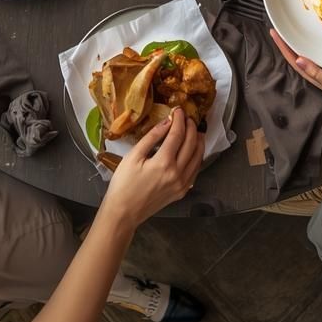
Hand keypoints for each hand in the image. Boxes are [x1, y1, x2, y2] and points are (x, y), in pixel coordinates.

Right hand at [101, 109, 204, 230]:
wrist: (123, 213)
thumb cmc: (123, 184)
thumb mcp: (133, 156)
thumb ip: (152, 137)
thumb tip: (166, 121)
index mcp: (164, 162)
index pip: (178, 134)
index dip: (179, 119)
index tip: (178, 109)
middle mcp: (177, 173)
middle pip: (191, 143)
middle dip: (191, 127)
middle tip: (187, 117)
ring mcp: (182, 184)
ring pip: (198, 157)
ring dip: (198, 141)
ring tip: (194, 130)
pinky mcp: (182, 192)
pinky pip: (195, 171)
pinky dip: (197, 157)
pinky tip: (193, 150)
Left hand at [271, 30, 321, 126]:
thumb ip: (317, 73)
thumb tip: (297, 60)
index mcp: (318, 77)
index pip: (296, 60)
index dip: (284, 47)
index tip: (273, 32)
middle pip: (306, 52)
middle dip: (296, 38)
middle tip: (288, 21)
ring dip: (314, 37)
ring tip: (307, 20)